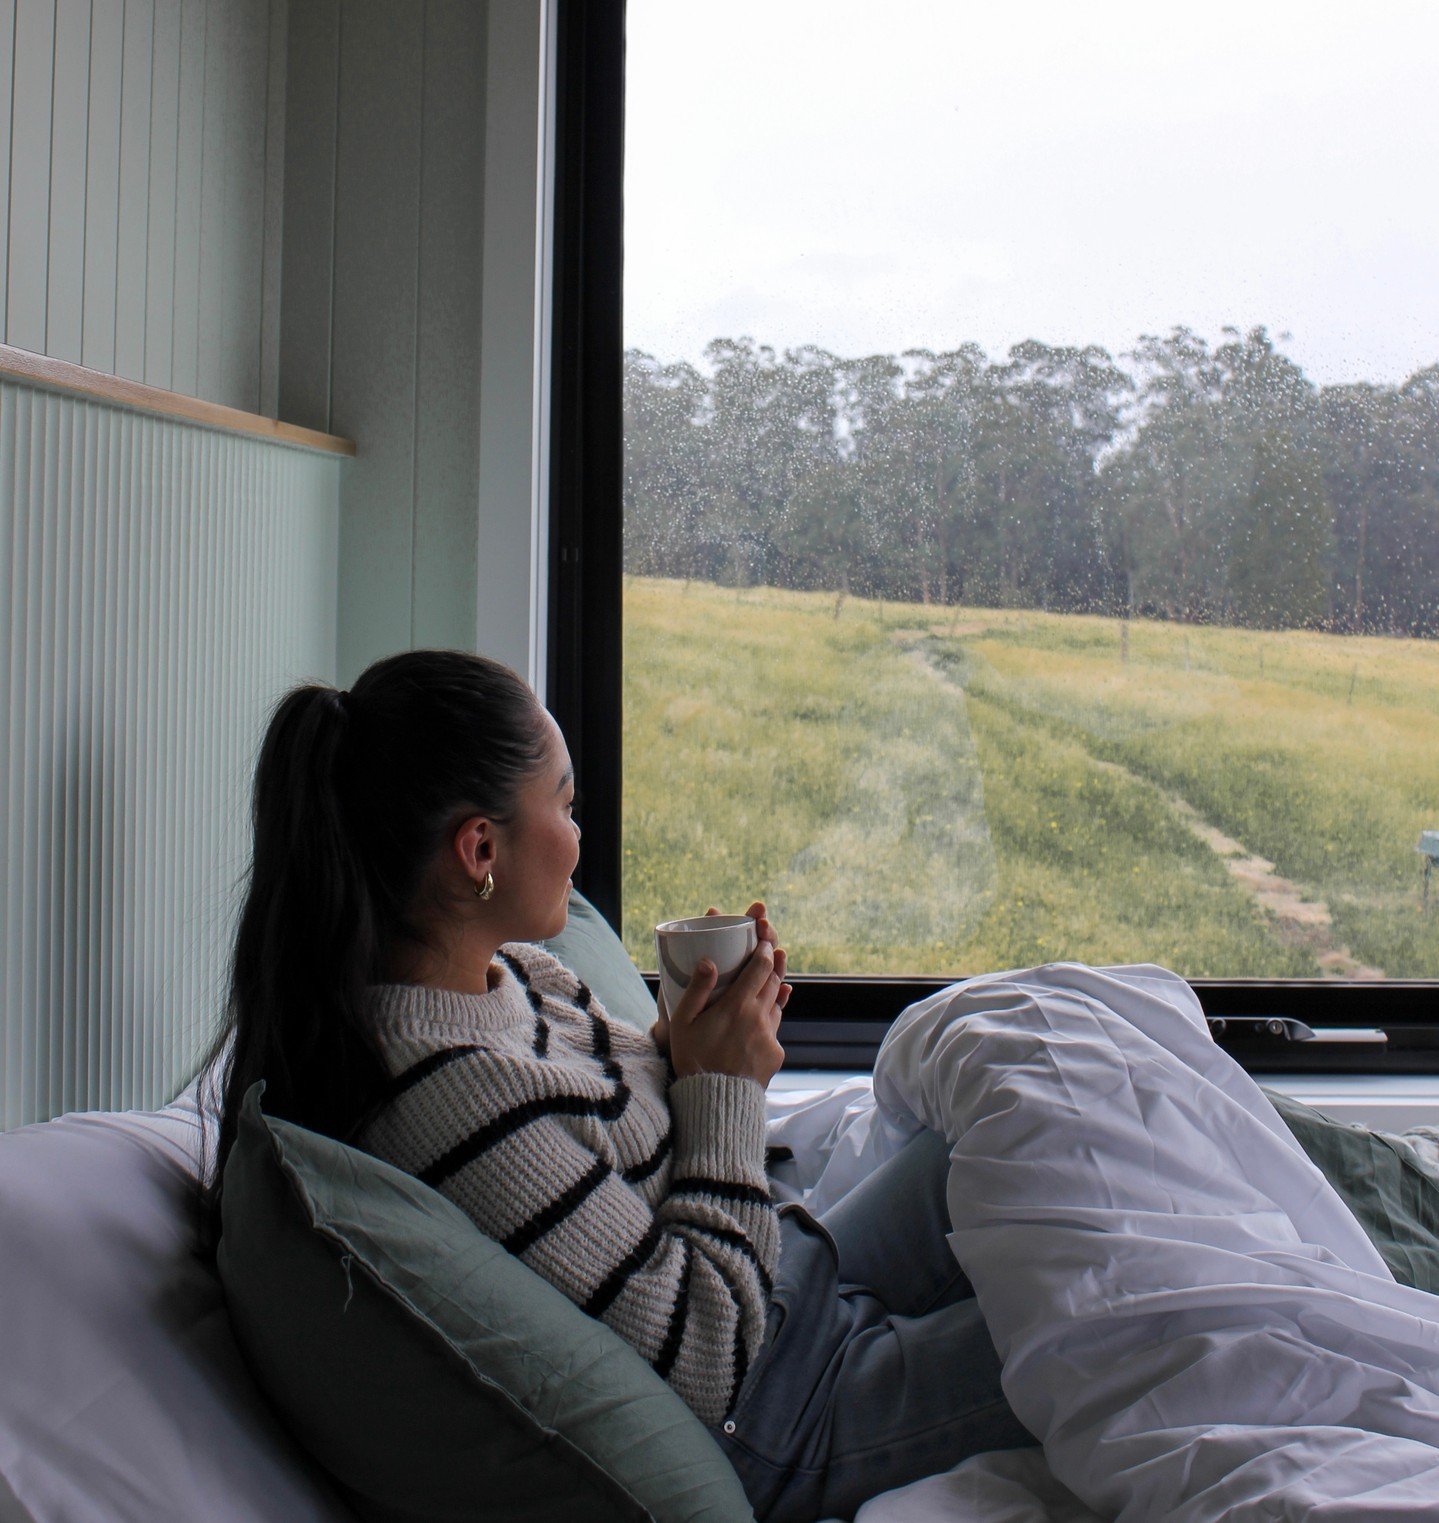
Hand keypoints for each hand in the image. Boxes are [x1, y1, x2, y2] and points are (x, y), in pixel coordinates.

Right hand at [665, 901, 790, 1086]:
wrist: (716, 1103)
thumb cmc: (693, 1060)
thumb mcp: (682, 1024)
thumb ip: (696, 990)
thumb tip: (709, 960)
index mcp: (738, 1006)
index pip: (760, 968)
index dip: (764, 949)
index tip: (764, 939)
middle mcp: (759, 1017)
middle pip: (774, 981)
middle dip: (774, 962)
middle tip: (771, 949)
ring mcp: (770, 1036)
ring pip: (777, 1003)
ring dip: (776, 986)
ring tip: (773, 975)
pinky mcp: (776, 1054)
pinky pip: (776, 1027)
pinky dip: (773, 1014)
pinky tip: (771, 1009)